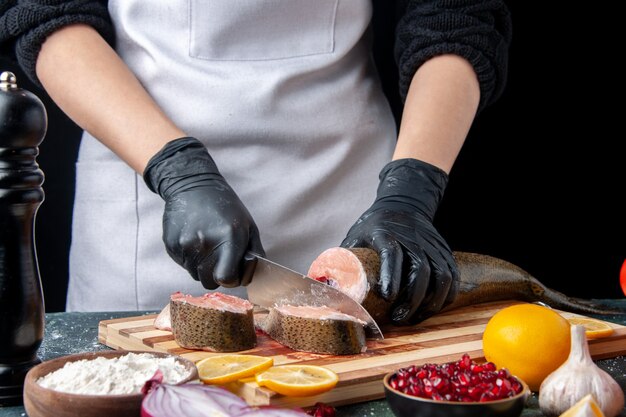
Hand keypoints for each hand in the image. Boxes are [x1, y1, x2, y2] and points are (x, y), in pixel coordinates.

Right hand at [144, 137, 263, 288]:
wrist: (192, 186)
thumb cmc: (226, 207)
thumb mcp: (249, 226)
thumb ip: (254, 253)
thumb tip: (252, 276)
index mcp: (229, 238)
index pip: (226, 279)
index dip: (231, 278)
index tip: (232, 270)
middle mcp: (205, 243)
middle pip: (209, 282)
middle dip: (216, 275)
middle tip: (219, 258)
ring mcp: (186, 244)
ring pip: (195, 274)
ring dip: (202, 266)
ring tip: (206, 245)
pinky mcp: (171, 244)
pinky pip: (183, 264)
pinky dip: (189, 258)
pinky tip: (194, 239)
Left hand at [341, 158, 456, 324]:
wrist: (405, 203)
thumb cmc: (375, 226)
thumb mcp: (355, 235)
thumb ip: (340, 260)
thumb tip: (318, 287)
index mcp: (386, 232)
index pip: (391, 252)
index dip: (391, 274)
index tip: (387, 296)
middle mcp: (412, 238)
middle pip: (420, 270)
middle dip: (412, 299)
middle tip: (399, 318)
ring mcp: (431, 246)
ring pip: (440, 276)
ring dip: (430, 302)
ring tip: (414, 318)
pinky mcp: (444, 253)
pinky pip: (451, 277)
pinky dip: (446, 296)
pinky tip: (432, 309)